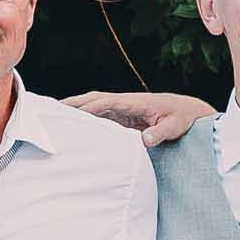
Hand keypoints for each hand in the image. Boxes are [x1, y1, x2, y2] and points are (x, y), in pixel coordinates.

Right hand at [65, 90, 215, 146]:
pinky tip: (73, 128)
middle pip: (94, 99)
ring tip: (54, 119)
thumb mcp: (175, 125)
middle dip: (73, 103)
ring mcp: (122, 109)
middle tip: (51, 111)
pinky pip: (100, 116)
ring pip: (93, 107)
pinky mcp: (122, 117)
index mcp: (135, 101)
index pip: (106, 102)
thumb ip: (160, 133)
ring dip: (75, 111)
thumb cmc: (182, 117)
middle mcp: (125, 102)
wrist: (188, 112)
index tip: (72, 115)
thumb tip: (144, 140)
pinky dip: (85, 119)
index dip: (89, 108)